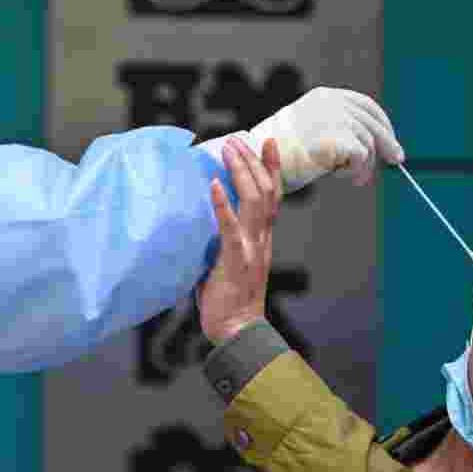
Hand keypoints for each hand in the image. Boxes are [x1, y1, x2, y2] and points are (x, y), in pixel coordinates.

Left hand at [197, 136, 282, 343]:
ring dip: (241, 172)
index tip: (268, 142)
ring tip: (228, 150)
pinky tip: (214, 185)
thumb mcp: (228, 262)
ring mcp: (252, 248)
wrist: (238, 332)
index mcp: (262, 239)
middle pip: (266, 191)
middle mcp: (262, 239)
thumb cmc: (227, 300)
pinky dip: (223, 204)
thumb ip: (222, 240)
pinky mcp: (236, 260)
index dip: (272, 168)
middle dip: (253, 161)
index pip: (273, 195)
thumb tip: (199, 220)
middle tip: (238, 139)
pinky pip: (231, 228)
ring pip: (256, 201)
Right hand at [248, 86, 404, 191]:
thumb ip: (334, 130)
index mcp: (325, 97)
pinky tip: (343, 177)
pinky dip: (357, 171)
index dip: (381, 122)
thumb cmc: (276, 153)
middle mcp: (334, 103)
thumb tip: (369, 145)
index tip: (389, 138)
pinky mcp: (341, 138)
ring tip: (355, 179)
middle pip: (372, 123)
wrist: (258, 159)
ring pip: (368, 145)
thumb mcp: (307, 131)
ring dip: (364, 166)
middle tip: (397, 159)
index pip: (363, 105)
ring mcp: (338, 119)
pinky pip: (361, 158)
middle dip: (388, 143)